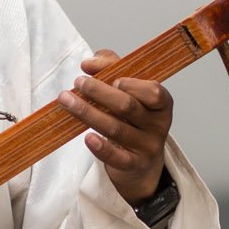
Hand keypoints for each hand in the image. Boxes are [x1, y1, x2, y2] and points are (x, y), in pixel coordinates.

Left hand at [60, 60, 173, 203]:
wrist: (141, 162)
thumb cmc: (133, 119)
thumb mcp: (129, 90)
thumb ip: (111, 68)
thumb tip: (89, 63)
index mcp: (161, 104)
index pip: (153, 91)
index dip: (130, 83)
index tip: (111, 77)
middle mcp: (158, 125)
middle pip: (127, 106)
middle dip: (99, 92)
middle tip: (78, 82)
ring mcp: (147, 147)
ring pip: (115, 129)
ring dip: (87, 113)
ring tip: (66, 101)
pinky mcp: (134, 165)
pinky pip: (117, 157)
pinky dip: (101, 148)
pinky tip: (87, 138)